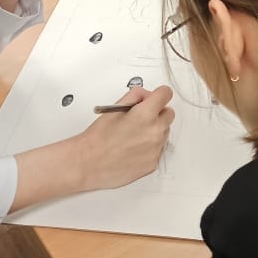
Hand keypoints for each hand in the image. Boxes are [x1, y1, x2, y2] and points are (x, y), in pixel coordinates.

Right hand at [11, 86, 175, 209]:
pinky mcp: (153, 163)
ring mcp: (155, 149)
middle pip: (169, 114)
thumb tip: (147, 96)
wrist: (88, 163)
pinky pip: (158, 149)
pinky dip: (149, 148)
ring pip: (164, 132)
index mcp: (146, 114)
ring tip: (133, 136)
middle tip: (141, 118)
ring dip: (154, 131)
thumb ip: (136, 96)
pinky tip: (133, 148)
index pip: (166, 94)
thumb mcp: (114, 108)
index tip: (155, 98)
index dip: (159, 94)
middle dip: (158, 113)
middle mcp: (155, 131)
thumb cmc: (98, 138)